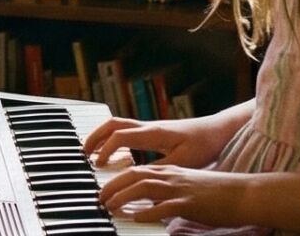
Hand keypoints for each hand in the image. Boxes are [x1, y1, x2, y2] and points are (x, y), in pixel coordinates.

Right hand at [83, 114, 228, 170]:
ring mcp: (150, 127)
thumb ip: (159, 168)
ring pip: (118, 125)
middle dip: (94, 136)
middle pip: (112, 124)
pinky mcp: (154, 132)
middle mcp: (148, 127)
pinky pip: (127, 131)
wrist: (216, 131)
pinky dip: (114, 139)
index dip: (105, 150)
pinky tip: (115, 152)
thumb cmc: (203, 145)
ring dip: (102, 136)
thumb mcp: (183, 162)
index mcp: (152, 133)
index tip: (98, 165)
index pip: (119, 136)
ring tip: (92, 151)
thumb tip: (137, 176)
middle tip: (83, 152)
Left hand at [98, 163, 250, 226]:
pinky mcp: (190, 204)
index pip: (137, 170)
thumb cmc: (218, 194)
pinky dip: (148, 211)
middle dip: (112, 185)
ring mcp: (181, 189)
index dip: (117, 178)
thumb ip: (168, 194)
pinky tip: (136, 217)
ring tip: (109, 206)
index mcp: (171, 172)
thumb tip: (151, 205)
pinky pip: (164, 206)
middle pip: (134, 174)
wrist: (244, 194)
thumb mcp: (188, 188)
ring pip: (144, 187)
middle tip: (99, 197)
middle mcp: (173, 176)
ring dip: (123, 196)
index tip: (103, 187)